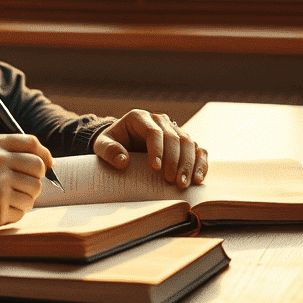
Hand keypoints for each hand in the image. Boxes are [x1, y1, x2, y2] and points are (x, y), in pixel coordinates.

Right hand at [0, 133, 52, 234]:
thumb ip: (5, 151)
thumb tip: (44, 161)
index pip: (31, 143)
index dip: (44, 154)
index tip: (48, 164)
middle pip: (38, 168)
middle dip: (35, 178)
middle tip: (22, 186)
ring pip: (34, 192)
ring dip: (25, 198)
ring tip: (5, 199)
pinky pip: (21, 211)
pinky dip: (13, 213)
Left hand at [93, 110, 207, 189]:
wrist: (121, 142)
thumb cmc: (112, 143)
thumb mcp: (101, 145)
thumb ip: (109, 151)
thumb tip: (123, 161)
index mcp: (139, 117)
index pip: (153, 131)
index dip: (157, 149)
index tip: (155, 169)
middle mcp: (160, 120)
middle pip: (174, 138)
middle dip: (175, 161)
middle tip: (171, 182)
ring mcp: (174, 130)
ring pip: (188, 143)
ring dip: (188, 164)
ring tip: (183, 184)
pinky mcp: (183, 142)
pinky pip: (197, 150)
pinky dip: (200, 164)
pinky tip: (198, 179)